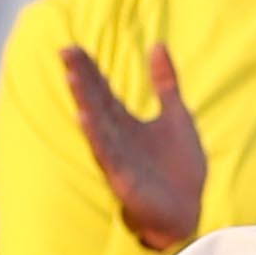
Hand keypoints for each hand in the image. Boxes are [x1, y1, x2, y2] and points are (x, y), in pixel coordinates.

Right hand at [62, 38, 206, 251]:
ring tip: (72, 77)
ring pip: (97, 124)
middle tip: (66, 51)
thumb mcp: (176, 115)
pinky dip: (95, 136)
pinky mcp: (122, 177)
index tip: (74, 48)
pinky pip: (106, 153)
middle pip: (96, 101)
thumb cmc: (180, 167)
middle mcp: (117, 137)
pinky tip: (83, 118)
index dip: (90, 70)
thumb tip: (158, 44)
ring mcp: (118, 157)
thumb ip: (165, 82)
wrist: (189, 209)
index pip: (104, 91)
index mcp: (128, 122)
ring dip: (84, 101)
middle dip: (82, 77)